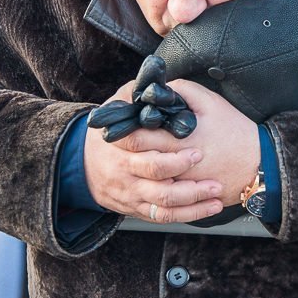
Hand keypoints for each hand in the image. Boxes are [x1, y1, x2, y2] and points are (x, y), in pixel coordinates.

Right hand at [84, 82, 224, 222]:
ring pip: (163, 202)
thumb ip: (135, 93)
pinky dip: (189, 214)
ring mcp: (131, 194)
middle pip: (155, 176)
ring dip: (193, 199)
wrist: (81, 166)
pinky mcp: (137, 209)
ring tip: (216, 190)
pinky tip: (210, 206)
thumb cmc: (109, 133)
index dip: (170, 151)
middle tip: (210, 166)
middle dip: (185, 171)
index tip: (197, 148)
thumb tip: (155, 81)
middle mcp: (124, 172)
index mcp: (119, 146)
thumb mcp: (116, 106)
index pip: (142, 146)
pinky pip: (164, 216)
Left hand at [111, 79, 259, 206]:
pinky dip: (151, 196)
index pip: (138, 137)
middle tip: (112, 142)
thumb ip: (184, 90)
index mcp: (179, 140)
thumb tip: (161, 86)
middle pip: (137, 161)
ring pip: (146, 187)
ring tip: (126, 166)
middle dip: (122, 151)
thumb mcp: (212, 103)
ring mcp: (181, 186)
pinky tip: (148, 186)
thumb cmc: (236, 132)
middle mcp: (176, 167)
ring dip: (134, 176)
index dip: (122, 130)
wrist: (260, 164)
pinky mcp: (187, 200)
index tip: (114, 123)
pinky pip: (163, 206)